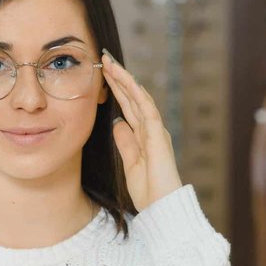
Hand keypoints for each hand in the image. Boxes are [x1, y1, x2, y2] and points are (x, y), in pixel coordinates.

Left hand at [102, 50, 181, 211]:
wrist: (161, 207)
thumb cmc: (149, 191)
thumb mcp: (130, 163)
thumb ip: (126, 143)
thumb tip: (117, 123)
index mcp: (144, 136)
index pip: (127, 106)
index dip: (116, 89)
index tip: (104, 73)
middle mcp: (151, 129)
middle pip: (133, 98)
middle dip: (119, 77)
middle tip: (105, 58)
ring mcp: (156, 131)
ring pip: (140, 98)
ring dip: (126, 80)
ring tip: (111, 63)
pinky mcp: (158, 137)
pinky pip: (148, 110)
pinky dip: (138, 95)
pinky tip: (128, 81)